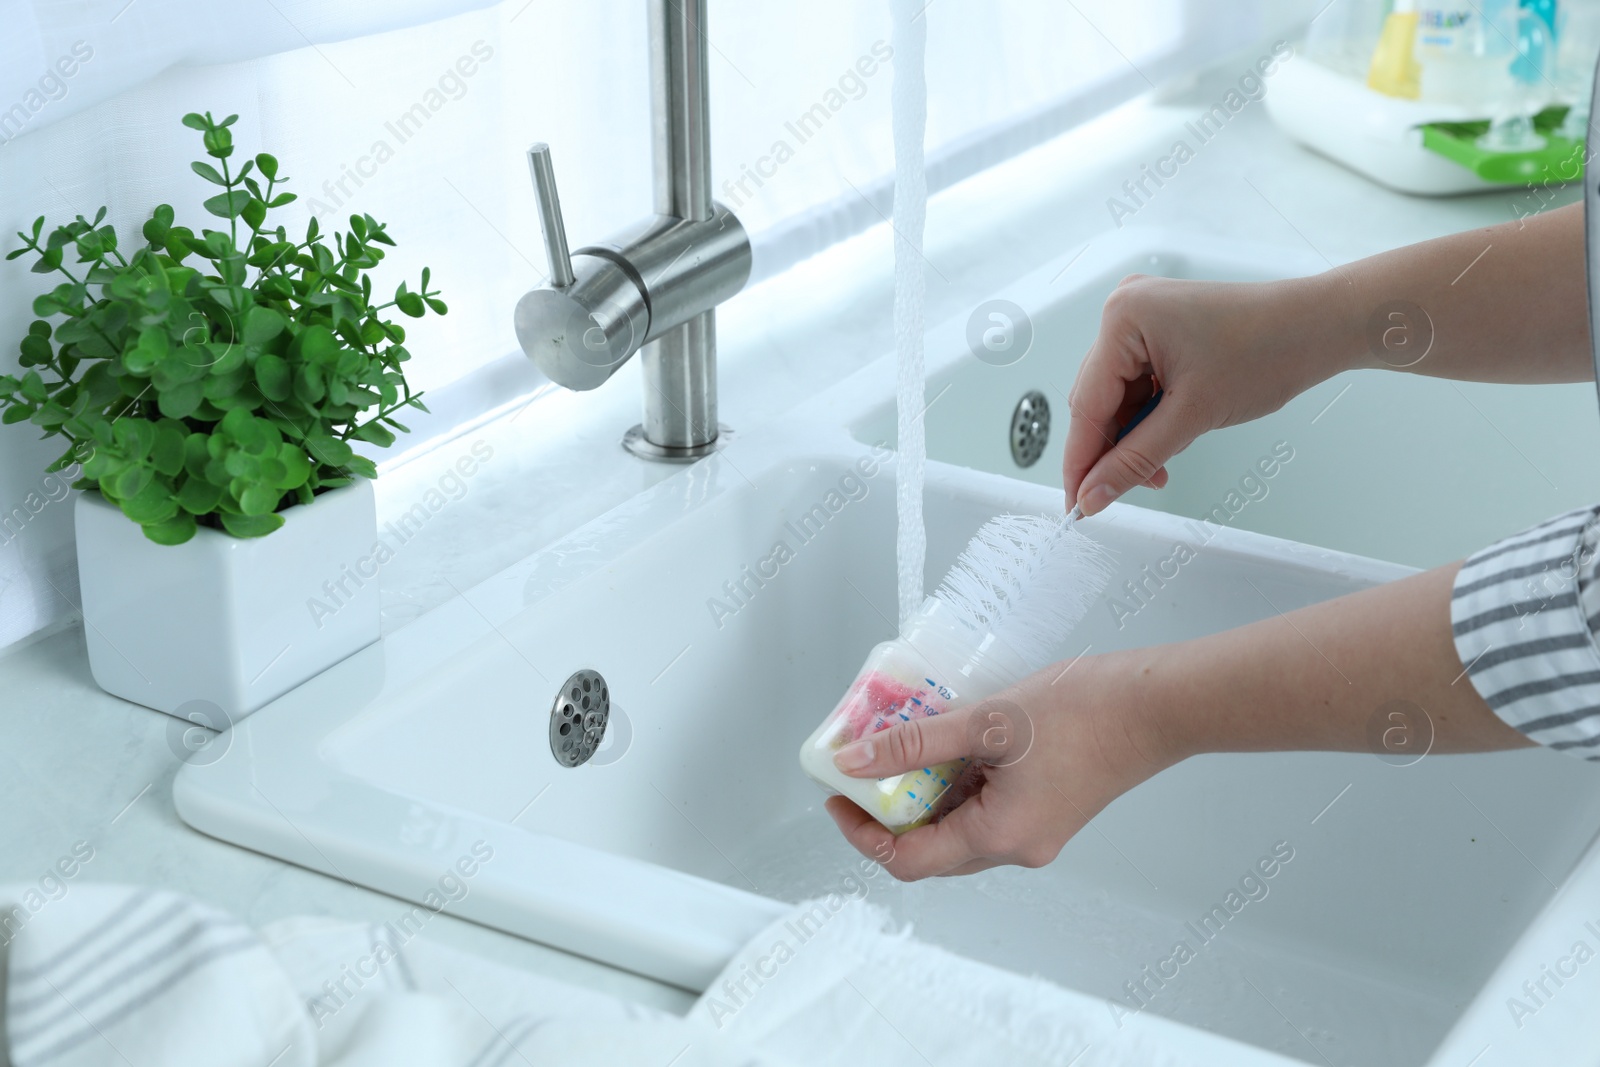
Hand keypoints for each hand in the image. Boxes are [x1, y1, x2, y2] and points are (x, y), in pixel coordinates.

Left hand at [824, 655, 1177, 879]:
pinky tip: (946, 739)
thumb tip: (854, 761)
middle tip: (863, 764)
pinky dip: (957, 781)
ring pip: (958, 825)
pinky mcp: (1047, 809)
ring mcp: (1035, 831)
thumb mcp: (985, 721)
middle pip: (931, 849)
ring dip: (924, 792)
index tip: (838, 794)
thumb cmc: (1082, 712)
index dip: (863, 833)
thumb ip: (915, 743)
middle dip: (889, 809)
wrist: (1157, 705)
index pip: (908, 861)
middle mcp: (1017, 848)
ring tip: (900, 743)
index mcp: (1000, 838)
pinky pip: (985, 808)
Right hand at [1063, 273, 1346, 514]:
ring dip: (1133, 438)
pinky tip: (1166, 440)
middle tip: (1110, 495)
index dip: (1080, 460)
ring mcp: (1142, 319)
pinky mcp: (1160, 331)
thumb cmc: (1269, 350)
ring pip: (1117, 397)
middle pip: (1097, 400)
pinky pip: (1137, 384)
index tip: (1076, 502)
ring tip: (1156, 469)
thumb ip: (1135, 461)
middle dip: (1110, 450)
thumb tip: (1093, 495)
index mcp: (1123, 318)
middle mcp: (1125, 310)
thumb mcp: (1192, 417)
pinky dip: (1149, 418)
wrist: (1319, 328)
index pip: (1086, 404)